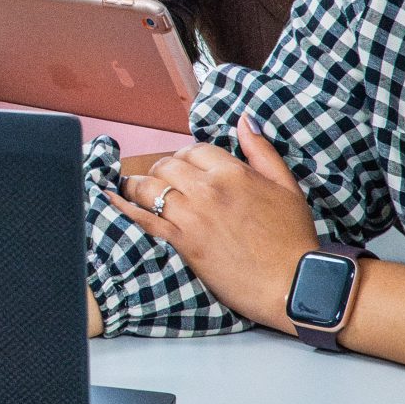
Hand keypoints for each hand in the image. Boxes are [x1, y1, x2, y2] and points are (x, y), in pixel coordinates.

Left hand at [106, 117, 318, 328]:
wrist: (293, 283)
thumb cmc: (293, 238)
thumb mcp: (287, 186)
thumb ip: (262, 150)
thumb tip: (245, 120)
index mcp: (233, 172)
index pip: (194, 150)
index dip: (186, 158)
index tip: (184, 169)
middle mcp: (208, 189)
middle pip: (167, 166)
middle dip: (161, 171)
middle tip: (161, 182)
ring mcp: (192, 216)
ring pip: (151, 188)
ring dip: (139, 186)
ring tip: (133, 189)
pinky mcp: (182, 242)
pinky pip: (144, 218)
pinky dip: (124, 206)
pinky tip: (111, 199)